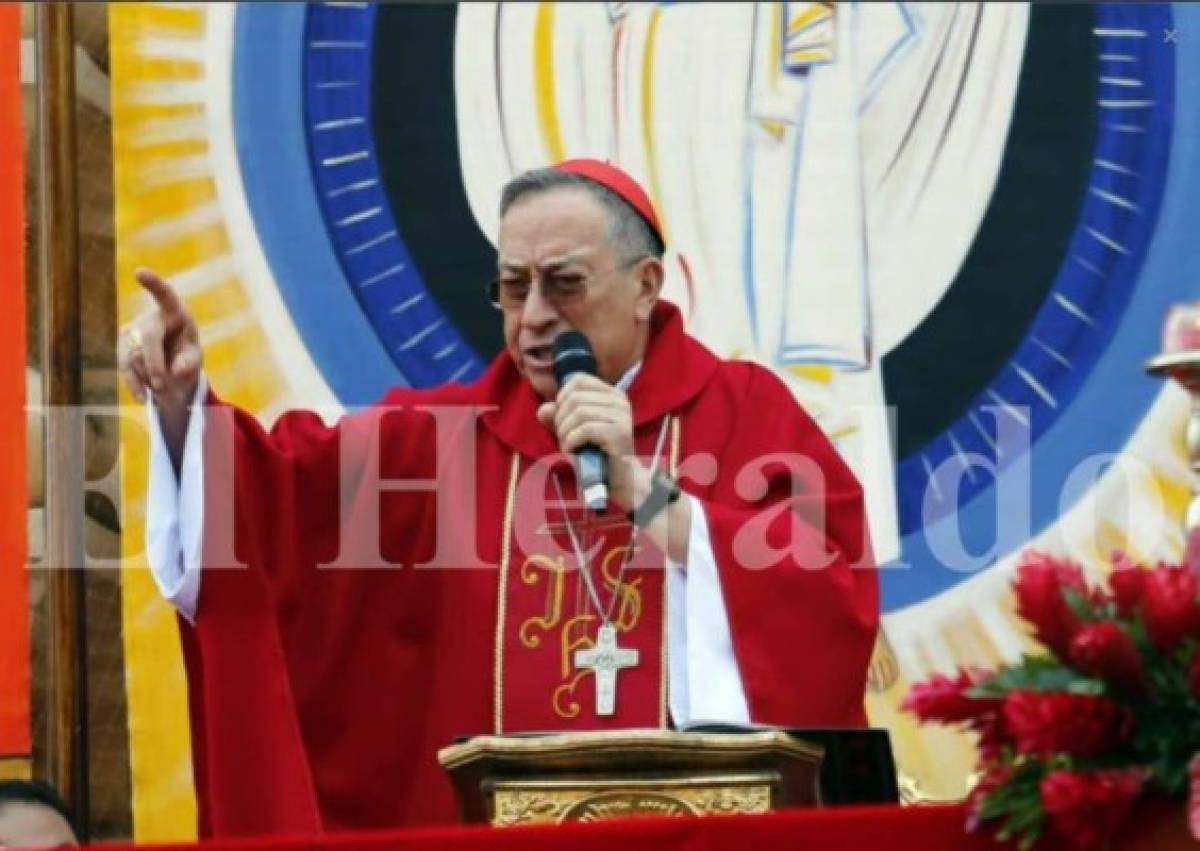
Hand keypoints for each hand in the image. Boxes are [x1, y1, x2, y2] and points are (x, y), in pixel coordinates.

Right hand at [118, 268, 201, 407]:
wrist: (170, 366)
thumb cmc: (186, 355)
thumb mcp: (193, 359)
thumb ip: (189, 363)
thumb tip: (176, 370)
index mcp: (175, 312)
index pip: (166, 295)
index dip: (153, 284)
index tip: (139, 272)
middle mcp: (151, 317)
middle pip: (148, 338)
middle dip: (155, 364)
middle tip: (163, 386)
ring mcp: (133, 330)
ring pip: (135, 355)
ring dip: (149, 376)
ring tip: (163, 387)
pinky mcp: (122, 345)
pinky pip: (125, 365)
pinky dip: (134, 383)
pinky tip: (142, 398)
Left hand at [537, 373, 641, 508]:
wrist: (618, 478)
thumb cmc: (595, 451)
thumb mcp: (572, 429)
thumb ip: (557, 416)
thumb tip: (543, 410)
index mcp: (612, 393)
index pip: (578, 380)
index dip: (562, 397)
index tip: (562, 418)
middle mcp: (620, 401)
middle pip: (575, 398)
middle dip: (560, 420)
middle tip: (564, 438)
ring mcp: (622, 416)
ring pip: (578, 413)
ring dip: (565, 434)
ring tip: (568, 447)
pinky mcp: (619, 434)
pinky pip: (585, 430)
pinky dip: (571, 442)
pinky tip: (573, 452)